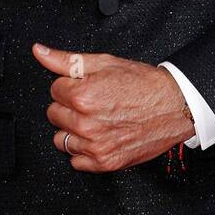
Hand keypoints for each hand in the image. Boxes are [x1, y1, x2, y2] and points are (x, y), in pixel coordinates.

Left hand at [32, 43, 193, 171]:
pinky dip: (84, 151)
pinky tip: (99, 137)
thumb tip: (40, 52)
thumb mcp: (105, 63)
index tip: (87, 87)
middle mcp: (86, 123)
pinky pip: (76, 161)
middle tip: (94, 103)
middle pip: (54, 115)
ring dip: (73, 130)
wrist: (174, 106)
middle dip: (69, 107)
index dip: (71, 86)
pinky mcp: (105, 162)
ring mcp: (95, 145)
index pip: (54, 90)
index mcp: (83, 95)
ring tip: (95, 121)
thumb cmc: (144, 84)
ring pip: (61, 139)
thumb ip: (66, 60)